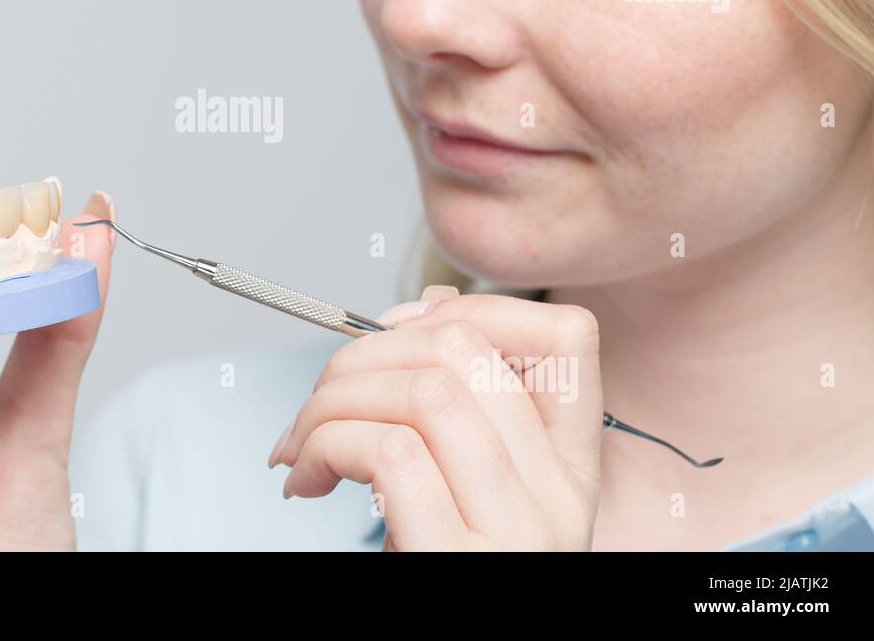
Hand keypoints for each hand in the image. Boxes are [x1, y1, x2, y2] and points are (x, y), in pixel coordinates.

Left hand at [268, 286, 601, 549]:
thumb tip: (430, 311)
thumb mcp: (467, 488)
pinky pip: (388, 452)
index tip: (401, 329)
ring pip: (424, 390)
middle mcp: (556, 497)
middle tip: (322, 398)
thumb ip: (461, 407)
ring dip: (331, 400)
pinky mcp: (457, 560)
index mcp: (567, 469)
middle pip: (466, 350)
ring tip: (304, 445)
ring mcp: (515, 533)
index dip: (474, 305)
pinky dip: (325, 445)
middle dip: (364, 351)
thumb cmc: (439, 568)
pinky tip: (306, 478)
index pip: (570, 336)